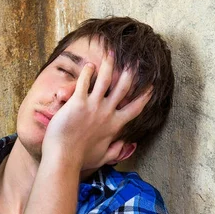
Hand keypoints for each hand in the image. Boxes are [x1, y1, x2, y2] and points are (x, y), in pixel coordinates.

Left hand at [42, 51, 151, 172]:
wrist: (64, 158)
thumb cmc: (81, 160)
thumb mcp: (103, 157)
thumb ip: (116, 150)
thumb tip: (126, 145)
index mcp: (114, 125)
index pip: (134, 108)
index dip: (144, 96)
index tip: (151, 86)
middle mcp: (107, 113)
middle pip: (123, 88)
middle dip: (129, 73)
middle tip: (133, 62)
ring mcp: (93, 106)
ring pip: (105, 80)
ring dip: (109, 65)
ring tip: (110, 53)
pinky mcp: (78, 102)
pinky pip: (84, 82)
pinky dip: (87, 72)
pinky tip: (89, 65)